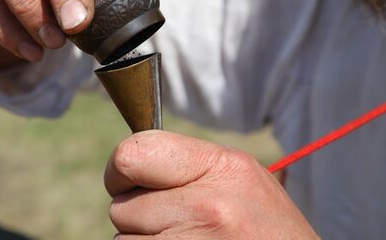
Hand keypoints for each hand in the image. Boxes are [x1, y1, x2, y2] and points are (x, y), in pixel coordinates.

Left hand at [105, 131, 318, 238]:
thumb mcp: (239, 179)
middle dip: (135, 214)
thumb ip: (186, 163)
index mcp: (222, 167)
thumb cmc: (266, 229)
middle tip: (170, 220)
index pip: (132, 154)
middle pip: (121, 204)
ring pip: (124, 239)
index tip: (128, 181)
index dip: (119, 170)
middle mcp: (207, 205)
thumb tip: (127, 162)